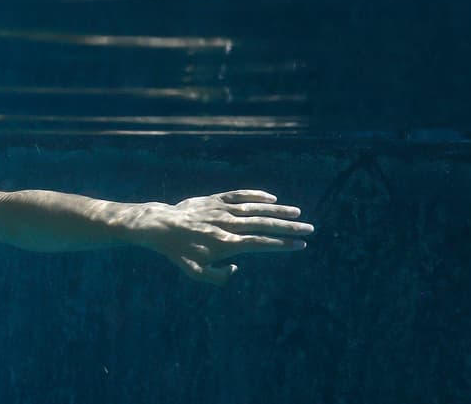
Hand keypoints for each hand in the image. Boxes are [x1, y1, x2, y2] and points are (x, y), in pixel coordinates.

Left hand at [136, 190, 312, 283]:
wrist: (161, 225)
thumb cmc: (178, 251)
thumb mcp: (195, 273)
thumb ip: (218, 277)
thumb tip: (236, 268)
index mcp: (226, 244)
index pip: (260, 244)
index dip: (282, 245)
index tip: (300, 245)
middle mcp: (227, 225)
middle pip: (263, 225)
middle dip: (288, 228)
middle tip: (309, 228)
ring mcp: (222, 210)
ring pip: (255, 208)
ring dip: (278, 211)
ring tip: (297, 213)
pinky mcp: (215, 199)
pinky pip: (239, 195)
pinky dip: (256, 195)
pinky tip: (271, 198)